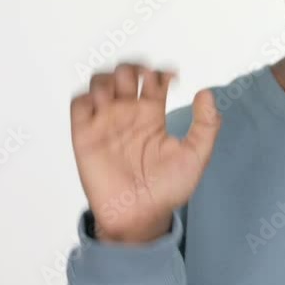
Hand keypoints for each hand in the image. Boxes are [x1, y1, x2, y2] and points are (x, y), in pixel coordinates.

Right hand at [70, 62, 220, 242]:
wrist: (141, 216)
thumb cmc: (168, 190)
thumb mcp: (196, 155)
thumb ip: (206, 125)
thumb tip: (206, 92)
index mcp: (153, 115)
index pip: (152, 79)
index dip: (160, 70)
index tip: (172, 77)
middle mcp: (128, 114)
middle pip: (124, 73)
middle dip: (133, 67)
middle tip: (144, 79)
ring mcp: (106, 123)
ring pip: (100, 83)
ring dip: (108, 78)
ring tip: (121, 94)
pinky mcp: (85, 136)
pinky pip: (78, 105)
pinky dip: (87, 95)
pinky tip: (104, 106)